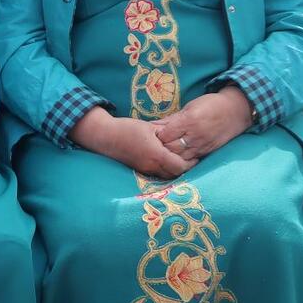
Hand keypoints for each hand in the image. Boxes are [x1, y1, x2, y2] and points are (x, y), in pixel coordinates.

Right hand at [72, 109, 196, 178]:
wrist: (105, 136)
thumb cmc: (127, 128)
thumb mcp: (150, 127)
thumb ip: (166, 133)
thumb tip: (180, 135)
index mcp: (156, 154)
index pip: (180, 166)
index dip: (191, 164)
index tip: (196, 156)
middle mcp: (151, 166)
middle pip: (175, 174)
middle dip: (185, 168)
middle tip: (191, 159)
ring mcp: (144, 169)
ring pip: (165, 175)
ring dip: (174, 170)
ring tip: (180, 160)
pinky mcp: (139, 169)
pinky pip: (157, 173)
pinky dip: (165, 169)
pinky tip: (166, 160)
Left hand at [154, 87, 252, 161]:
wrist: (236, 111)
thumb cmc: (210, 105)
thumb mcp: (189, 107)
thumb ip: (171, 119)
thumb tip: (152, 126)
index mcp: (189, 120)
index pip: (165, 135)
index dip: (156, 136)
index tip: (152, 134)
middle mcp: (196, 135)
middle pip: (170, 148)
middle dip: (160, 147)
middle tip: (155, 145)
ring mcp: (202, 145)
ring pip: (179, 157)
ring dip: (170, 155)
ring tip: (164, 151)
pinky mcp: (208, 152)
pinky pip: (190, 160)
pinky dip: (181, 159)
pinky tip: (176, 156)